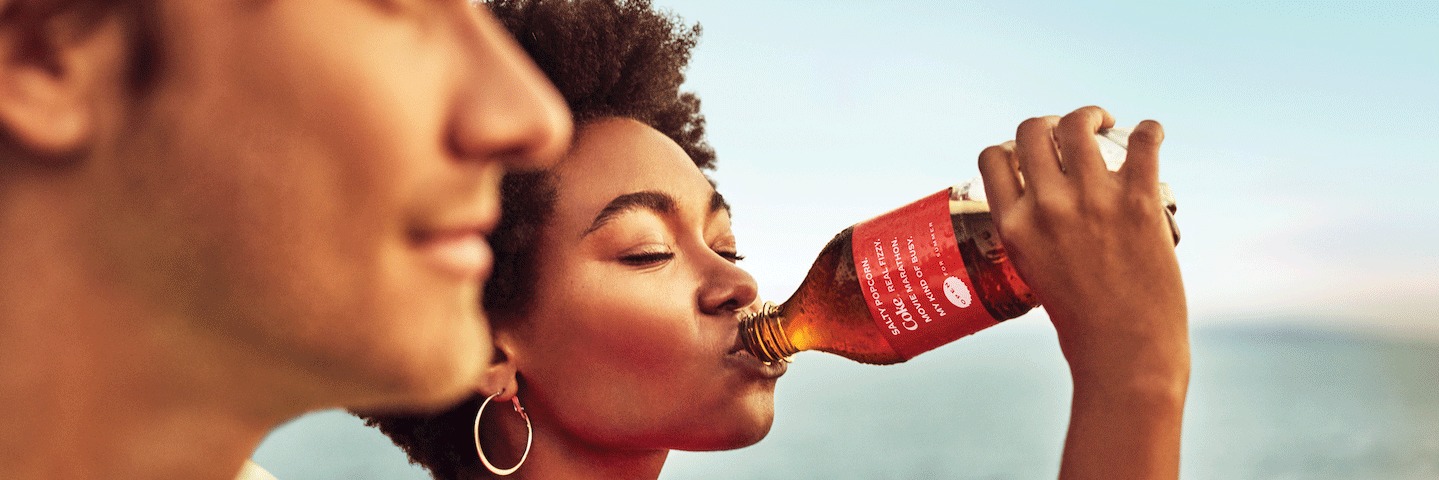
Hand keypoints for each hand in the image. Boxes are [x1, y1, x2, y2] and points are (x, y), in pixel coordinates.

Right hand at [978, 106, 1188, 478]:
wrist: (1124, 355)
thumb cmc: (1081, 323)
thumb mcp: (1034, 271)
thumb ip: (1033, 232)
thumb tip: (1045, 203)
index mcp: (1014, 226)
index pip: (993, 157)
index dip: (1011, 146)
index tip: (1031, 153)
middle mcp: (1047, 206)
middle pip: (1033, 130)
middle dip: (1050, 123)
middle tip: (1072, 132)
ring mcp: (1092, 201)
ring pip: (1079, 124)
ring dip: (1092, 115)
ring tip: (1107, 124)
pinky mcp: (1139, 202)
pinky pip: (1144, 142)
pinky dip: (1150, 130)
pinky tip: (1151, 134)